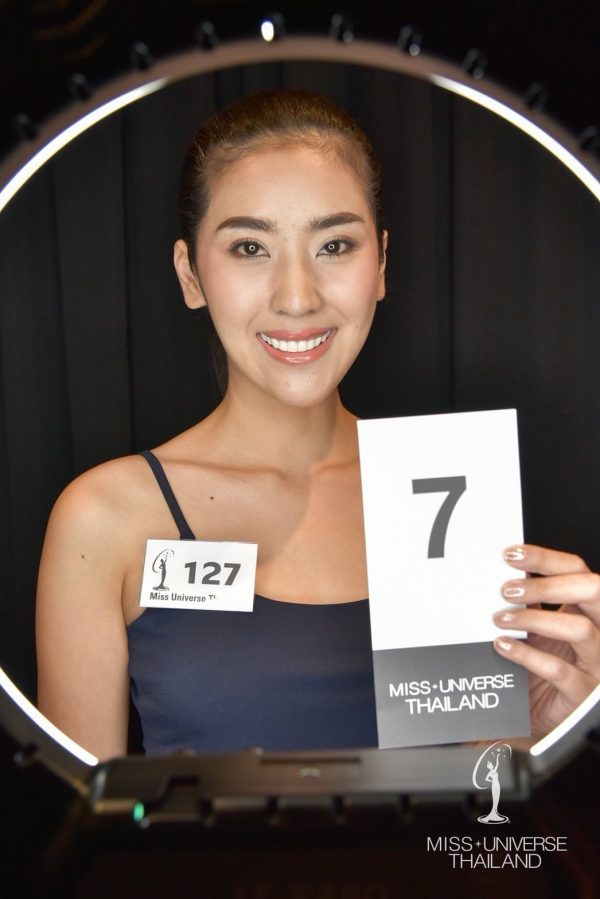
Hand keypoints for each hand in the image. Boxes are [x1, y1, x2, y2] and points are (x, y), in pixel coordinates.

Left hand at [493, 544, 599, 736]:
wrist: (547, 717)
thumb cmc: (545, 668)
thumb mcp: (538, 630)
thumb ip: (528, 604)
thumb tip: (498, 576)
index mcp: (586, 609)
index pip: (576, 570)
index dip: (544, 558)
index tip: (510, 554)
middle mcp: (598, 631)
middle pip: (590, 590)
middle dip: (546, 586)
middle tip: (506, 590)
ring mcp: (596, 662)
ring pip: (579, 629)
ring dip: (534, 619)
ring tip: (499, 619)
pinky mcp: (582, 691)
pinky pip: (559, 670)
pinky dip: (527, 655)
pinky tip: (503, 646)